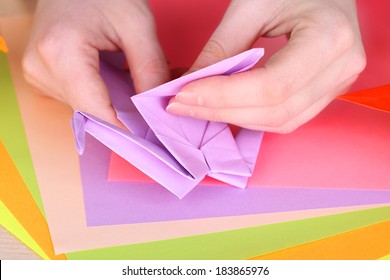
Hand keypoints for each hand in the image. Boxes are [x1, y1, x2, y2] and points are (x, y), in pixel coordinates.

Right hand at [23, 0, 168, 125]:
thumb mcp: (137, 26)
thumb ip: (150, 69)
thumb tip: (155, 110)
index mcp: (61, 53)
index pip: (95, 111)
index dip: (124, 129)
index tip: (148, 138)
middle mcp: (41, 68)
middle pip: (89, 111)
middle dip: (122, 114)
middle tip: (148, 107)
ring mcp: (37, 72)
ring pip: (83, 107)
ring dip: (110, 103)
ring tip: (129, 82)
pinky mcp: (41, 73)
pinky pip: (76, 97)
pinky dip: (98, 94)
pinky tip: (111, 78)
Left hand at [167, 0, 365, 132]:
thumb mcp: (252, 4)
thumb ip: (221, 47)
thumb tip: (189, 84)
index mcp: (330, 37)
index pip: (271, 86)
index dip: (223, 96)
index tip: (184, 94)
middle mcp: (342, 67)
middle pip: (275, 110)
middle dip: (222, 112)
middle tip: (182, 104)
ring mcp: (338, 83)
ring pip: (281, 121)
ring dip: (235, 118)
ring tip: (199, 107)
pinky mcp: (326, 91)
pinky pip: (287, 117)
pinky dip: (252, 117)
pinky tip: (226, 107)